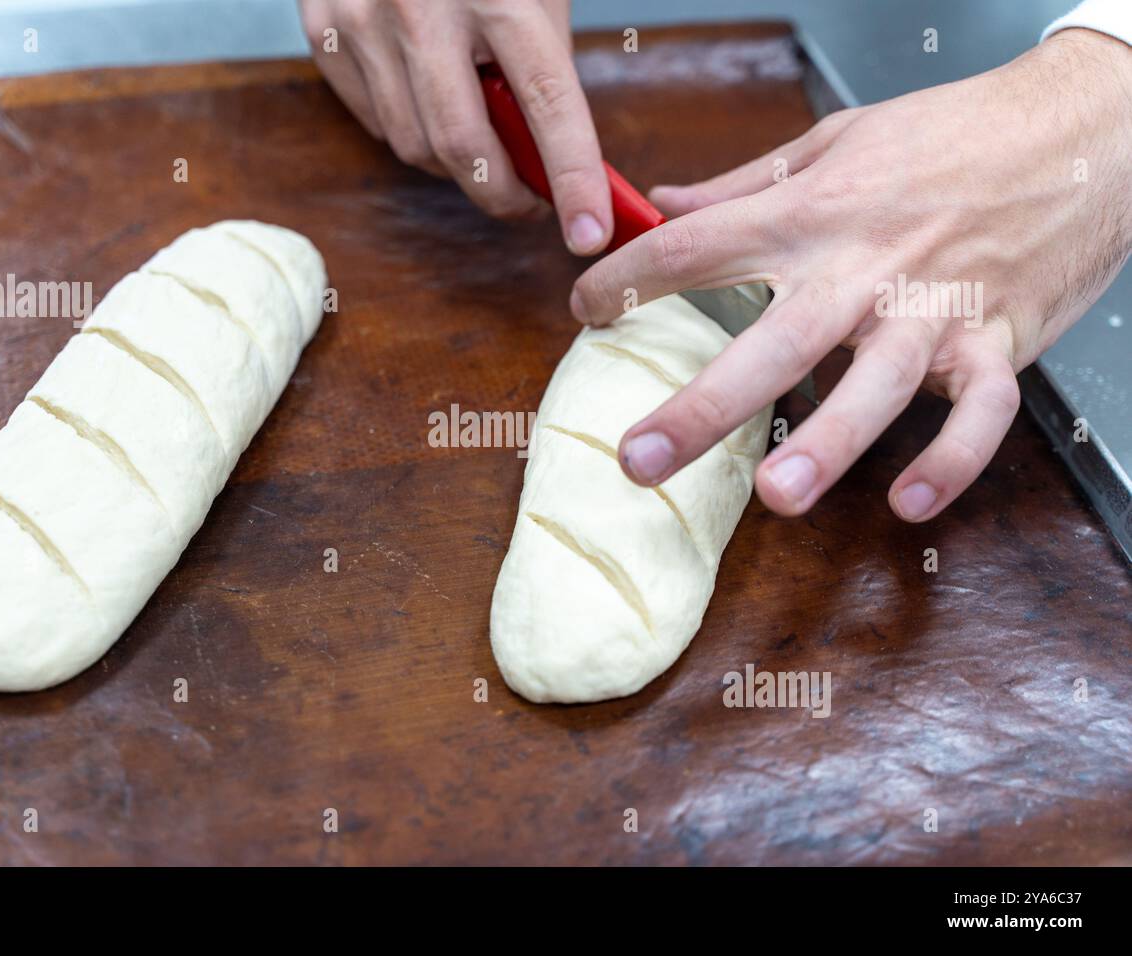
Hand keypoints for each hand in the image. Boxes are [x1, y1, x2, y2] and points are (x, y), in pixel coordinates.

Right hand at [300, 0, 612, 253]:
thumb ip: (540, 64)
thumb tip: (553, 161)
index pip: (545, 105)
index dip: (572, 177)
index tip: (588, 235)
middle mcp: (423, 8)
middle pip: (462, 149)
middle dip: (505, 195)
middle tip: (532, 202)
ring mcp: (363, 19)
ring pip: (414, 146)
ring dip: (457, 165)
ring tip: (481, 138)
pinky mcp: (324, 29)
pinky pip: (373, 121)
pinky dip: (410, 130)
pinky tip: (428, 98)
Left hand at [570, 28, 1131, 521]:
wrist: (1080, 127)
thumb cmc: (949, 135)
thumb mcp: (836, 140)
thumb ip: (745, 185)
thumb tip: (663, 201)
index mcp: (812, 213)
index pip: (696, 247)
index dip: (628, 278)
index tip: (584, 309)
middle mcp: (864, 267)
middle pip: (770, 342)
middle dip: (701, 406)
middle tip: (639, 460)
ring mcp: (933, 310)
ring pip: (874, 388)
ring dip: (828, 446)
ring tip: (777, 496)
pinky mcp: (998, 341)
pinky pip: (978, 414)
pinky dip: (951, 461)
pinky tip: (909, 503)